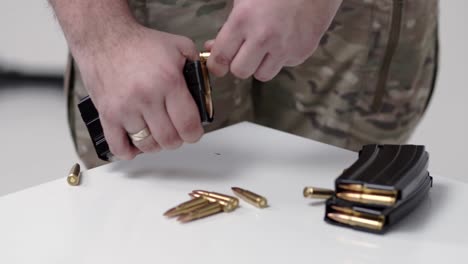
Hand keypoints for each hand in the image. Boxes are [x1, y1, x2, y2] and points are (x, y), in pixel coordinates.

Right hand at [74, 25, 202, 159]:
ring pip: (146, 145)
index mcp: (168, 81)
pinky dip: (128, 151)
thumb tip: (206, 87)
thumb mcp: (179, 46)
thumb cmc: (140, 43)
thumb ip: (198, 66)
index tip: (192, 132)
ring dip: (155, 145)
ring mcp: (125, 107)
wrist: (104, 36)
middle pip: (169, 139)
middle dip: (176, 140)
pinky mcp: (106, 114)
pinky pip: (118, 146)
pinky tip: (134, 144)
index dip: (194, 134)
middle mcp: (147, 97)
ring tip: (156, 134)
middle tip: (175, 132)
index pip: (188, 124)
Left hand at [206, 0, 341, 80]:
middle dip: (239, 64)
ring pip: (262, 74)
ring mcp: (285, 47)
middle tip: (243, 52)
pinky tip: (285, 39)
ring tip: (266, 47)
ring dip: (260, 65)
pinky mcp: (302, 53)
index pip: (221, 57)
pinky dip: (281, 57)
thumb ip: (228, 26)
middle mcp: (263, 37)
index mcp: (243, 20)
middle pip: (240, 72)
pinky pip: (284, 66)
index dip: (216, 65)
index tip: (218, 65)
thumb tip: (213, 47)